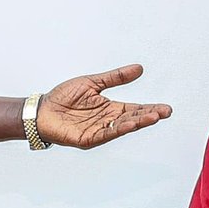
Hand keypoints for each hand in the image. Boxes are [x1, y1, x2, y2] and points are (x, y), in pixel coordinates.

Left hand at [35, 64, 172, 148]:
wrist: (42, 109)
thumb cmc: (63, 97)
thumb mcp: (93, 82)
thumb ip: (116, 77)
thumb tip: (139, 68)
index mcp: (110, 108)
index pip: (135, 108)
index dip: (150, 108)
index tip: (166, 108)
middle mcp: (107, 120)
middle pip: (133, 118)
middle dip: (149, 115)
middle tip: (165, 112)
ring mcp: (99, 130)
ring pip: (122, 126)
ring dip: (138, 122)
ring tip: (153, 117)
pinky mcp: (89, 139)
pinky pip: (106, 133)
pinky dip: (119, 129)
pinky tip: (130, 123)